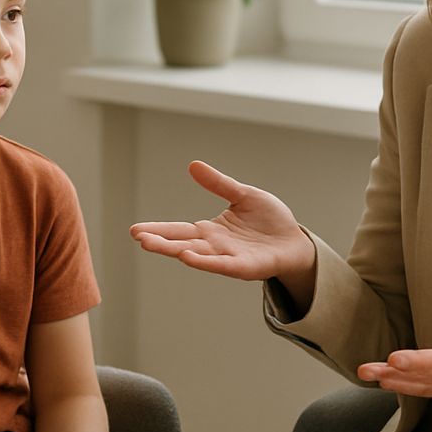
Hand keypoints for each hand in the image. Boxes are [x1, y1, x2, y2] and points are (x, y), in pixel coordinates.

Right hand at [130, 162, 315, 298]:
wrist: (295, 241)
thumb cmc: (270, 221)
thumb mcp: (243, 195)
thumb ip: (219, 184)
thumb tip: (193, 165)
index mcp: (211, 231)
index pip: (179, 230)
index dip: (158, 229)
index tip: (135, 230)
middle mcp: (215, 247)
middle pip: (181, 243)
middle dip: (159, 242)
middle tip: (138, 237)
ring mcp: (228, 258)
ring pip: (197, 255)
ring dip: (175, 251)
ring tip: (152, 245)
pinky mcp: (245, 267)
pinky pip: (222, 265)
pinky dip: (205, 262)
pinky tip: (188, 257)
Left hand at [357, 282, 431, 408]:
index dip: (420, 362)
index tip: (395, 358)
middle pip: (425, 378)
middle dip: (394, 374)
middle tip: (365, 369)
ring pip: (421, 387)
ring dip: (392, 381)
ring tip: (366, 373)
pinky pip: (424, 389)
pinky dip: (402, 386)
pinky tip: (382, 379)